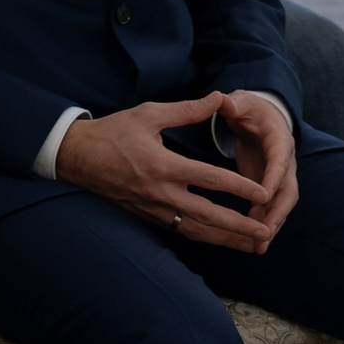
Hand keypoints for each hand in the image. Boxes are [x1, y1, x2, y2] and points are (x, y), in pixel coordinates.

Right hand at [55, 92, 275, 255]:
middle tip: (266, 233)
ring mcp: (153, 208)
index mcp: (162, 165)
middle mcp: (159, 192)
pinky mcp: (148, 215)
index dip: (239, 188)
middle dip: (239, 226)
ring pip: (196, 230)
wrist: (76, 157)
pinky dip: (204, 236)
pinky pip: (181, 230)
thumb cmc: (113, 132)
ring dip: (225, 239)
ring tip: (251, 245)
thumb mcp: (148, 114)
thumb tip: (218, 98)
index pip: (209, 179)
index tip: (263, 195)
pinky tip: (221, 239)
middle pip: (208, 215)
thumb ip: (187, 110)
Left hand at [217, 89, 299, 241]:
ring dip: (272, 224)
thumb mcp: (241, 102)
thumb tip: (221, 99)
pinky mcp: (269, 186)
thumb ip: (233, 103)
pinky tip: (251, 242)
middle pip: (288, 190)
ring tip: (259, 247)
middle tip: (265, 232)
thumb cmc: (248, 108)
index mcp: (279, 139)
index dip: (273, 177)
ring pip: (281, 204)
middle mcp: (285, 161)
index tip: (264, 195)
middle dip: (278, 212)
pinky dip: (263, 223)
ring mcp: (280, 176)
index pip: (279, 160)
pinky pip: (270, 208)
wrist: (260, 117)